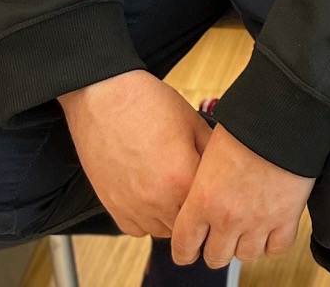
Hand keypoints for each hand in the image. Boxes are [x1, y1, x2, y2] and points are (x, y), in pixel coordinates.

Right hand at [57, 70, 210, 237]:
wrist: (104, 98)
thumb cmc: (147, 104)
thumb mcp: (193, 122)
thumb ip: (211, 152)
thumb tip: (225, 168)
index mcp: (181, 179)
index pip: (210, 205)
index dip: (215, 195)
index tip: (215, 186)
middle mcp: (157, 200)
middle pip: (188, 224)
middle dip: (194, 207)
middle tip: (193, 184)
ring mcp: (132, 207)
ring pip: (164, 230)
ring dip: (172, 215)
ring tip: (172, 187)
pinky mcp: (113, 208)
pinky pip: (138, 229)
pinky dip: (147, 218)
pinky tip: (152, 194)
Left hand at [170, 124, 313, 268]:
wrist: (283, 116)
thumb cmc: (245, 125)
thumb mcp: (209, 149)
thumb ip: (202, 180)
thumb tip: (199, 191)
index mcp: (203, 199)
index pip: (184, 246)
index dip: (185, 251)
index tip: (189, 248)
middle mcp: (228, 217)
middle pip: (215, 258)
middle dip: (214, 249)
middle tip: (219, 237)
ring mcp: (259, 221)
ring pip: (246, 256)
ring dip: (244, 246)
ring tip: (246, 230)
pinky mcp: (287, 217)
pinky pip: (277, 248)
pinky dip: (272, 243)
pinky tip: (269, 230)